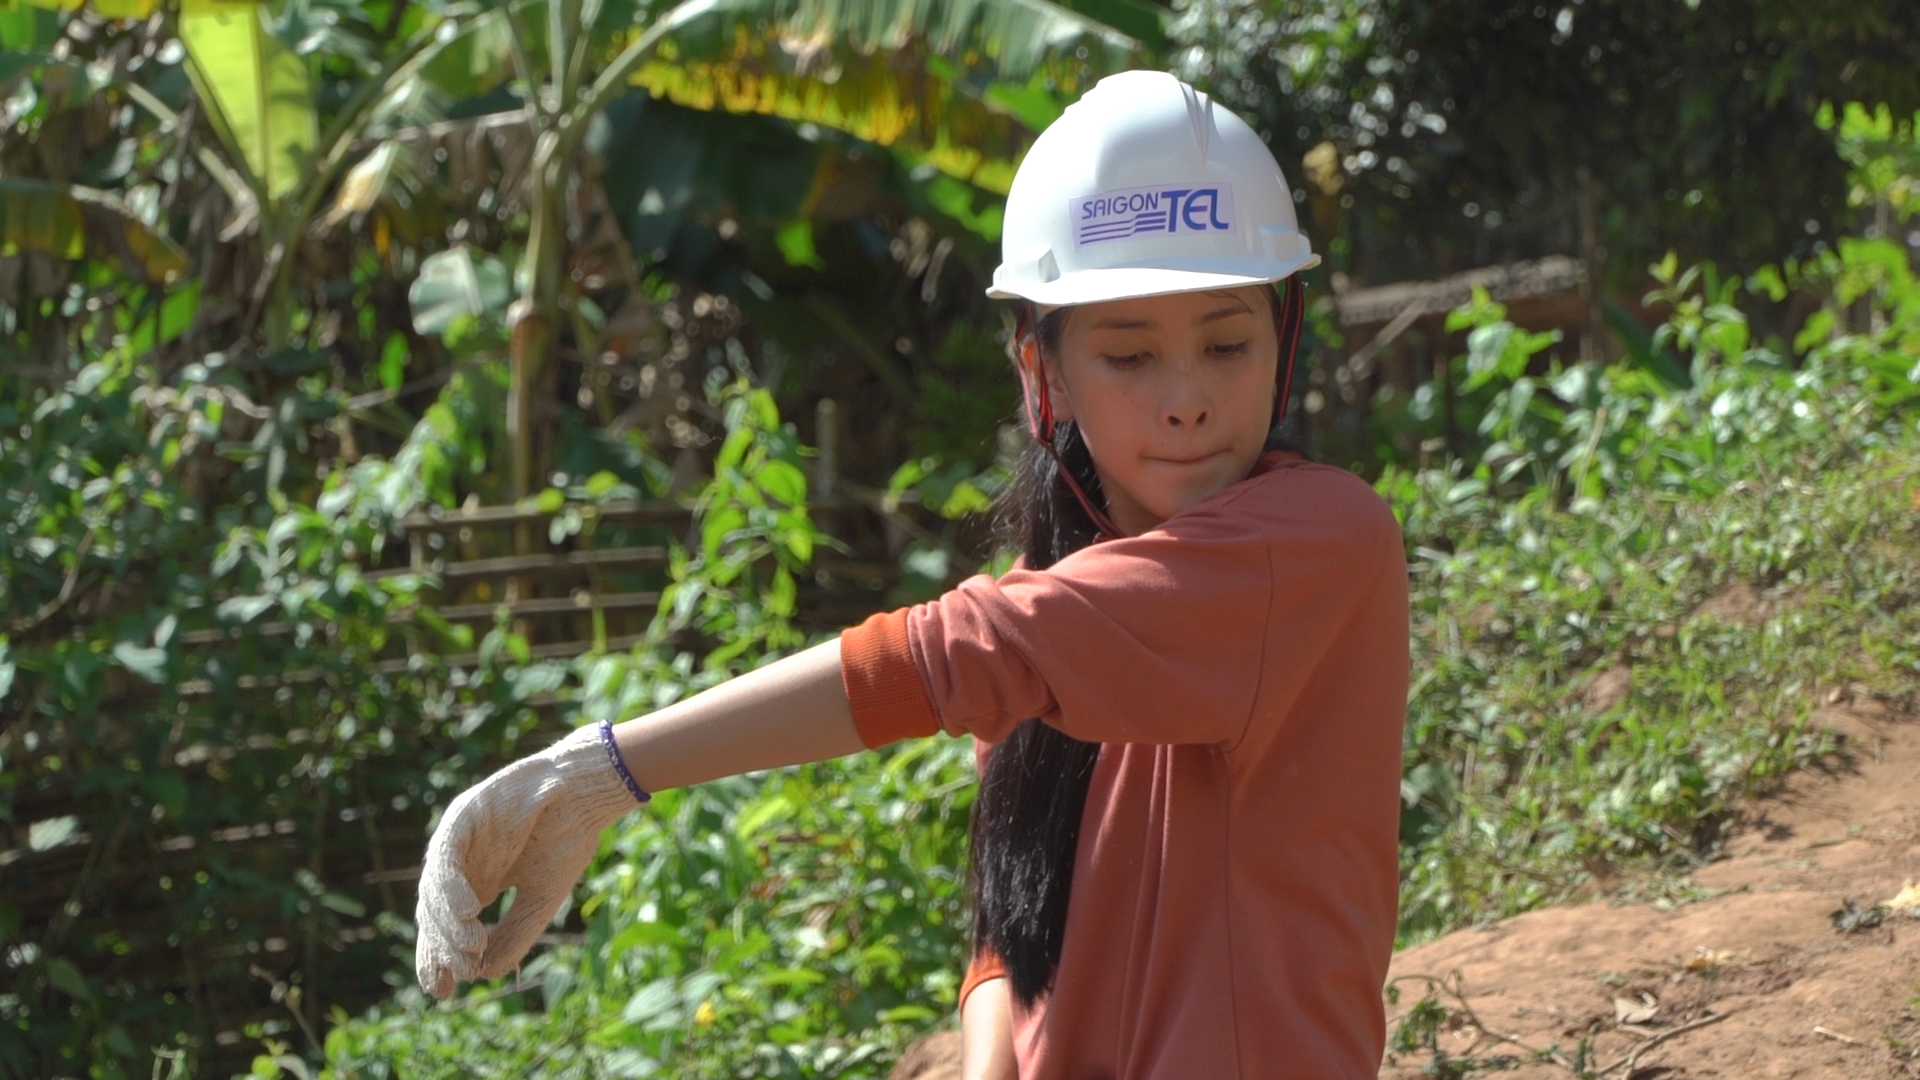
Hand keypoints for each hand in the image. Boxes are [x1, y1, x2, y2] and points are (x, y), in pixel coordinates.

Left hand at [414, 722, 643, 997]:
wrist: (587, 793)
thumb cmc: (568, 839)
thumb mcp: (541, 898)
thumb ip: (514, 933)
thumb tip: (484, 975)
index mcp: (478, 883)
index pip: (445, 927)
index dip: (439, 958)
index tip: (443, 992)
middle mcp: (461, 865)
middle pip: (433, 913)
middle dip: (443, 946)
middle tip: (462, 971)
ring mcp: (458, 841)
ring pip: (434, 888)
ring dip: (448, 922)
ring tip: (469, 947)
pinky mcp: (462, 817)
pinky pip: (446, 857)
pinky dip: (452, 886)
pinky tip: (467, 912)